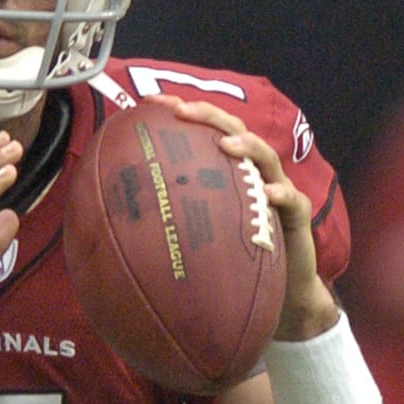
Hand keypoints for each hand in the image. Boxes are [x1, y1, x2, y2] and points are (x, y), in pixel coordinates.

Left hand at [152, 95, 338, 341]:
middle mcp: (253, 175)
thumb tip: (106, 229)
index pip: (205, 132)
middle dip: (209, 115)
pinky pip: (293, 202)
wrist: (278, 300)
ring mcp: (278, 193)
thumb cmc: (231, 266)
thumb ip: (164, 226)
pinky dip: (281, 194)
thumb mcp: (193, 240)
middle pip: (235, 130)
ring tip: (226, 145)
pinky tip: (266, 194)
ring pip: (267, 157)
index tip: (151, 103)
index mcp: (227, 173)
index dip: (182, 113)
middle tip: (183, 111)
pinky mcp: (297, 219)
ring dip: (247, 146)